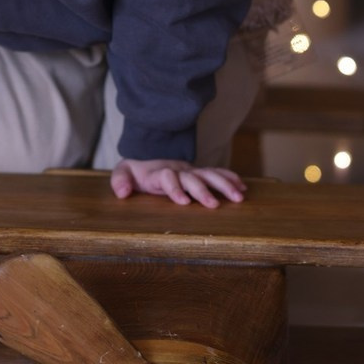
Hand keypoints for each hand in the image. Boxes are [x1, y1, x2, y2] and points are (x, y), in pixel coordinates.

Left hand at [109, 158, 244, 207]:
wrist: (147, 157)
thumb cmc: (136, 172)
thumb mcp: (123, 173)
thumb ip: (120, 180)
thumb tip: (123, 191)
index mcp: (159, 173)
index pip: (167, 178)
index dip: (174, 188)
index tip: (183, 201)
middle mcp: (177, 170)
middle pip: (191, 178)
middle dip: (203, 190)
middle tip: (214, 205)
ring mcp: (190, 170)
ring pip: (208, 175)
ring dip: (223, 185)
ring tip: (238, 197)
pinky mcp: (199, 172)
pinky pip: (216, 172)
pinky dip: (229, 177)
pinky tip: (242, 186)